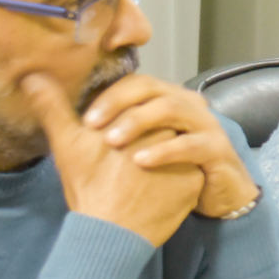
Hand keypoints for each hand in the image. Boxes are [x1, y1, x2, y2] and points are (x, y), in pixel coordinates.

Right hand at [20, 74, 203, 246]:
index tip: (115, 143)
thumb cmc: (88, 188)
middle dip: (150, 138)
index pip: (142, 106)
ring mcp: (183, 157)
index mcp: (136, 118)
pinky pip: (191, 171)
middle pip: (163, 125)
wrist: (110, 234)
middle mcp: (165, 133)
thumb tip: (32, 76)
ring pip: (179, 146)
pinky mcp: (195, 181)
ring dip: (166, 156)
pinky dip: (177, 178)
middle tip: (129, 164)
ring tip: (143, 177)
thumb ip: (53, 106)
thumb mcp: (66, 144)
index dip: (128, 123)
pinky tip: (159, 190)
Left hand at [81, 75, 259, 218]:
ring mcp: (205, 124)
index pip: (136, 82)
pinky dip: (164, 150)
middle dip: (118, 102)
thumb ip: (108, 126)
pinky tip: (140, 161)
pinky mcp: (217, 149)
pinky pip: (190, 144)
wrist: (216, 196)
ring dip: (138, 122)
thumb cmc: (171, 170)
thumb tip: (61, 99)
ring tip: (112, 141)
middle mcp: (188, 104)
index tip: (84, 118)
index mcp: (168, 99)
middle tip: (92, 125)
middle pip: (152, 87)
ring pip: (171, 109)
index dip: (109, 95)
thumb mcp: (139, 146)